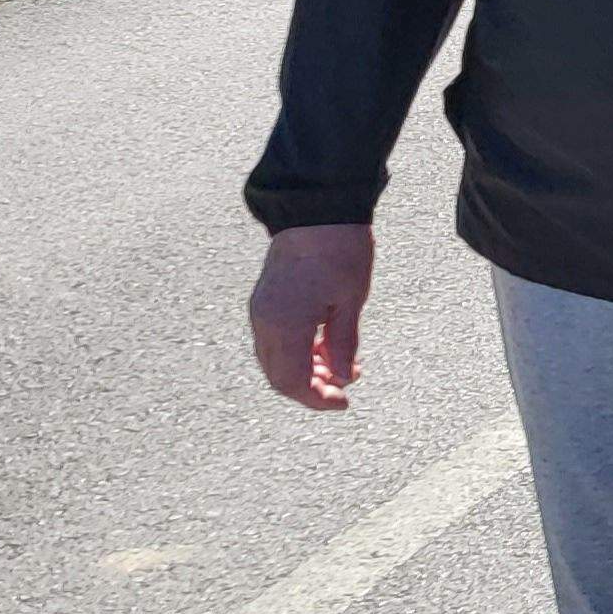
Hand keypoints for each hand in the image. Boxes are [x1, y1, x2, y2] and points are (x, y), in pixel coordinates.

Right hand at [247, 224, 374, 410]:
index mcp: (284, 325)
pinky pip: (275, 341)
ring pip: (276, 360)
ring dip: (306, 370)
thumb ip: (342, 344)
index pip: (292, 381)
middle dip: (311, 388)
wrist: (316, 211)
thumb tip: (341, 377)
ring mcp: (261, 311)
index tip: (343, 403)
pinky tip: (326, 346)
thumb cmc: (339, 251)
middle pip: (279, 376)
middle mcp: (265, 322)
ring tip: (342, 365)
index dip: (317, 399)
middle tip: (345, 387)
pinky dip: (298, 352)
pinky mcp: (265, 301)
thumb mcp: (350, 301)